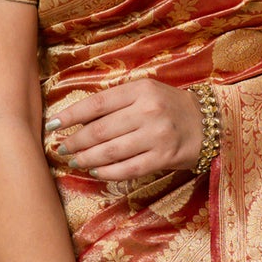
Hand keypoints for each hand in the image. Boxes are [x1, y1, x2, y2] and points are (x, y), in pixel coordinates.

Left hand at [47, 78, 203, 182]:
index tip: (52, 125)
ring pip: (111, 151)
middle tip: (61, 148)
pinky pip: (128, 169)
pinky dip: (107, 172)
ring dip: (87, 158)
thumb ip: (116, 102)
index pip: (96, 103)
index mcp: (140, 89)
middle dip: (75, 142)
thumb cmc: (169, 106)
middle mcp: (148, 110)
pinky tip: (95, 171)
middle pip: (100, 130)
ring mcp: (157, 135)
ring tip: (75, 160)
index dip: (71, 116)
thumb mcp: (146, 92)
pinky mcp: (164, 157)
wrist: (209, 123)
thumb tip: (77, 119)